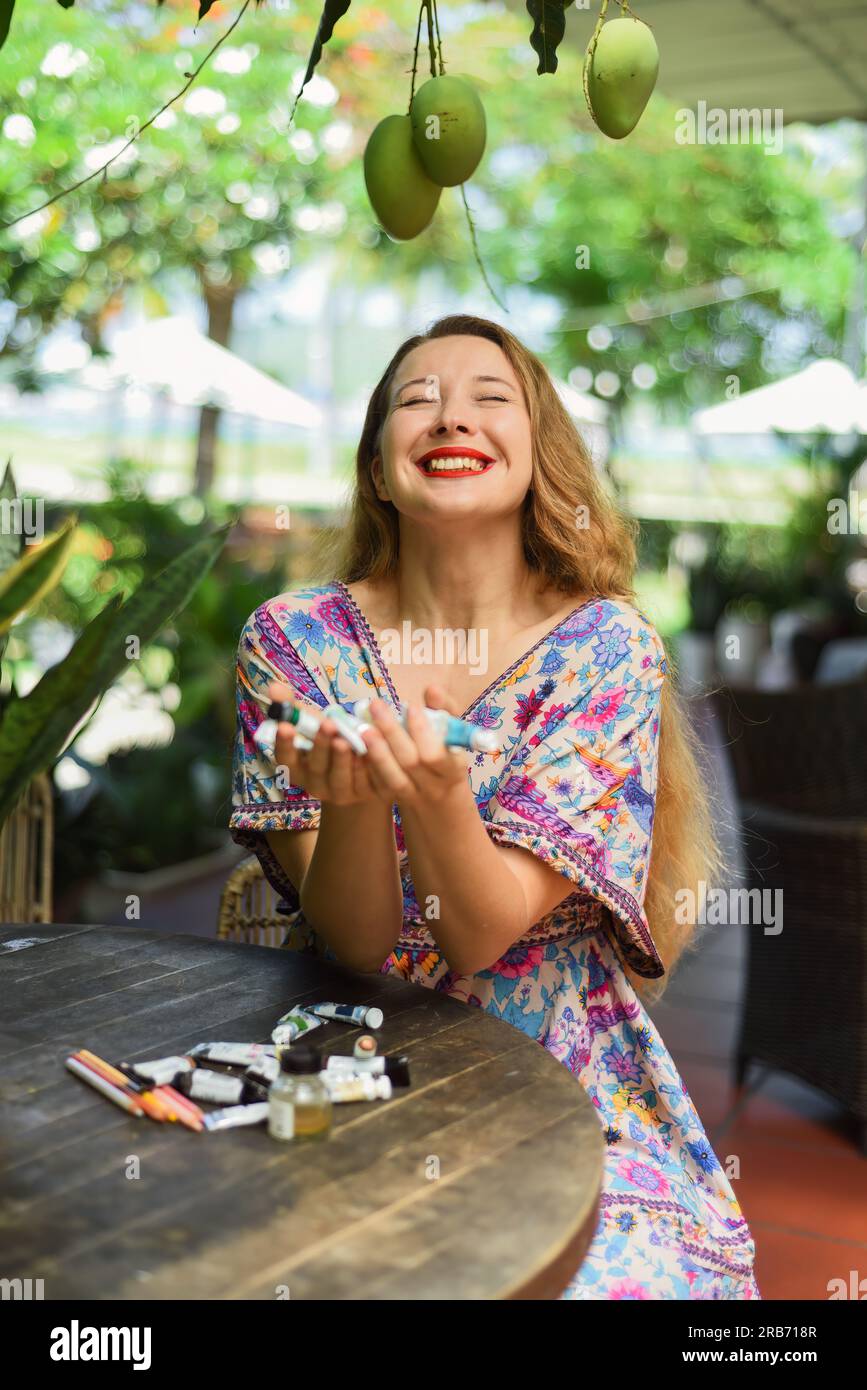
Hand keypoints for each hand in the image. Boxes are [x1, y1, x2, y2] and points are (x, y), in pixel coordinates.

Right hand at [266, 681, 377, 807]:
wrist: (360, 766)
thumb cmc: (329, 739)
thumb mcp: (312, 723)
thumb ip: (293, 707)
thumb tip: (273, 687)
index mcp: (297, 766)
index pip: (285, 758)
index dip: (284, 744)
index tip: (285, 726)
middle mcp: (315, 783)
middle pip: (315, 767)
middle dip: (320, 745)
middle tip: (327, 725)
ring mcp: (338, 792)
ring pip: (339, 777)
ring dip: (342, 757)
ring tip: (345, 738)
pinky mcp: (362, 793)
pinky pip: (364, 781)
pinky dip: (366, 765)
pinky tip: (370, 748)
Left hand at [360, 685, 471, 809]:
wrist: (441, 797)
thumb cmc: (448, 755)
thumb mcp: (454, 733)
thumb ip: (444, 709)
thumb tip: (432, 689)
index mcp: (453, 769)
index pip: (435, 754)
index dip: (422, 732)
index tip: (410, 706)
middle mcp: (433, 786)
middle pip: (410, 762)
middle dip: (392, 732)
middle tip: (377, 705)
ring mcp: (413, 796)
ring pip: (393, 777)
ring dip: (377, 751)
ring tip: (363, 727)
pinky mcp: (394, 799)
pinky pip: (379, 784)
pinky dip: (368, 765)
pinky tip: (358, 744)